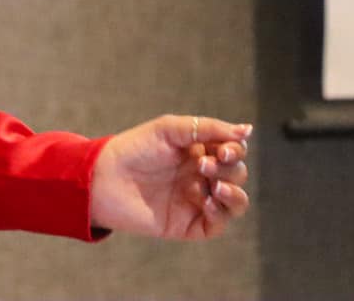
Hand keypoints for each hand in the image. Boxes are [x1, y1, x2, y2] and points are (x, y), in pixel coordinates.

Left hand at [89, 114, 251, 240]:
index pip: (233, 151)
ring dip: (233, 193)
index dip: (235, 149)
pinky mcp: (190, 225)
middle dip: (228, 169)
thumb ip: (208, 128)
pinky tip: (205, 202)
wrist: (105, 179)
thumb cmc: (134, 149)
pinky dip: (220, 213)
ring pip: (236, 201)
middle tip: (203, 165)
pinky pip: (218, 224)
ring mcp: (197, 200)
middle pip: (237, 174)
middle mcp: (201, 176)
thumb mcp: (170, 129)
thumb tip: (248, 130)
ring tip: (213, 187)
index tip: (224, 150)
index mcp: (198, 151)